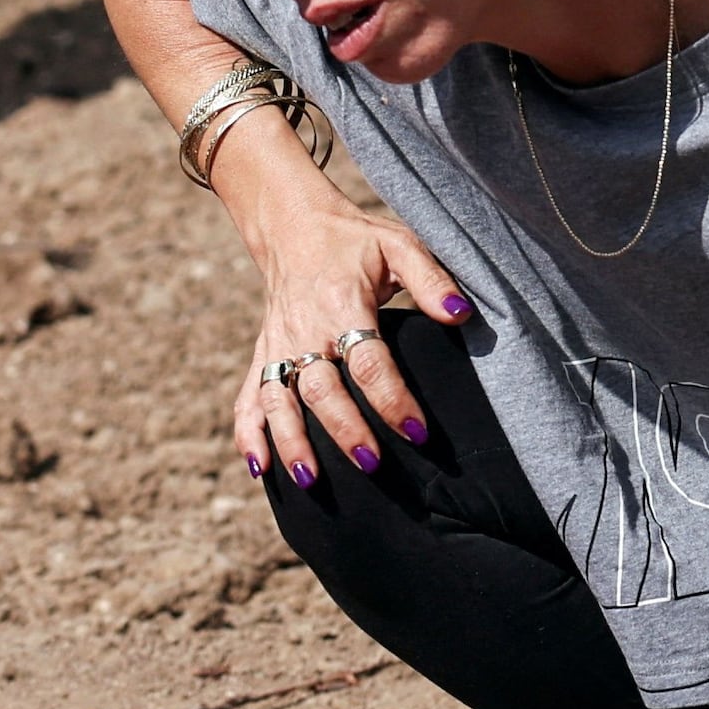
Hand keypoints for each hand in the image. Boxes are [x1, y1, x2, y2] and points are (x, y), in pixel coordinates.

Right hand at [234, 209, 474, 487]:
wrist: (293, 227)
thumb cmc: (356, 241)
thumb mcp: (399, 244)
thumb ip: (430, 278)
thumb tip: (460, 313)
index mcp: (342, 303)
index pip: (368, 360)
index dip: (392, 398)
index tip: (418, 432)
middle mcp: (305, 329)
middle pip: (322, 389)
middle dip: (345, 430)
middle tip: (372, 465)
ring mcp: (278, 345)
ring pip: (280, 400)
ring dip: (292, 441)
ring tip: (310, 482)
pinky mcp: (263, 354)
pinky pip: (249, 397)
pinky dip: (249, 433)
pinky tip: (259, 468)